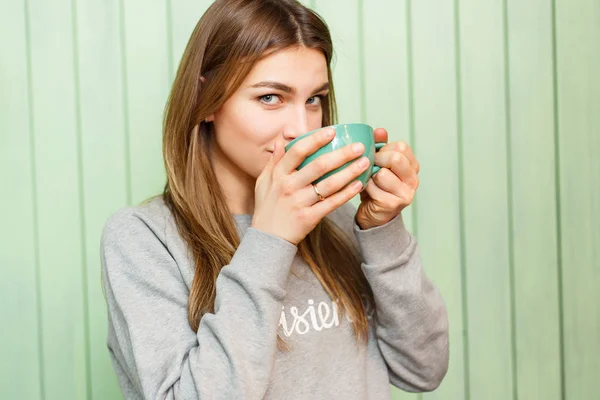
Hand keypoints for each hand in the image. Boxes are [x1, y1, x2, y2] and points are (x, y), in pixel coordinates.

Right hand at [252, 128, 369, 244]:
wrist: (267, 238)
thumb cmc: (267, 207)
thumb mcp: (264, 181)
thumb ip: (274, 160)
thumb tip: (282, 139)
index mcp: (278, 174)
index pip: (298, 151)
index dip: (316, 139)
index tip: (332, 131)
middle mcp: (289, 186)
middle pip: (319, 166)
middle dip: (342, 154)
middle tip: (359, 146)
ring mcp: (299, 203)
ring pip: (329, 184)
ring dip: (349, 172)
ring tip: (365, 163)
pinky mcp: (309, 218)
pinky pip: (332, 203)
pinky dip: (346, 194)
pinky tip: (358, 185)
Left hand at [355, 128, 419, 229]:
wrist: (372, 215)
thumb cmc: (375, 187)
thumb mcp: (378, 164)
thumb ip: (380, 146)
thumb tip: (380, 131)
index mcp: (412, 167)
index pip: (401, 147)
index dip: (384, 148)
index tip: (375, 155)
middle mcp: (413, 180)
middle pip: (395, 158)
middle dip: (376, 159)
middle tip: (368, 166)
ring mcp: (405, 194)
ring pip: (382, 173)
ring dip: (369, 175)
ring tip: (368, 180)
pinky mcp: (393, 204)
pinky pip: (373, 187)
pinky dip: (365, 187)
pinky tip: (365, 192)